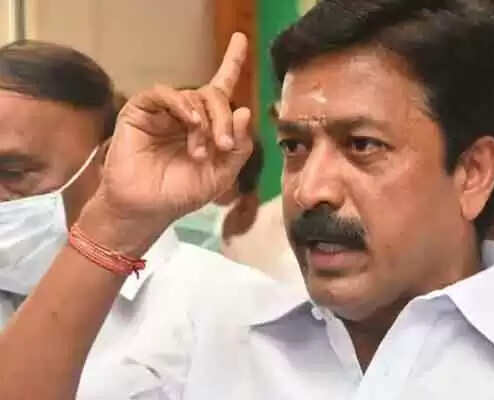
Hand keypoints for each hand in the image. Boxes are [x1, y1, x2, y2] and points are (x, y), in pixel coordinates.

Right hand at [81, 33, 252, 252]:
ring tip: (200, 153)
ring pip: (193, 96)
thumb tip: (246, 111)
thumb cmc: (182, 193)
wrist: (147, 210)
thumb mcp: (222, 174)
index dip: (232, 62)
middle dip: (224, 118)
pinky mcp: (141, 111)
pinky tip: (190, 122)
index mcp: (207, 125)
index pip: (222, 88)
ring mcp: (164, 111)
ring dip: (204, 123)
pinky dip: (181, 105)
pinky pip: (164, 94)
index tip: (241, 39)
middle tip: (223, 145)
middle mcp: (187, 114)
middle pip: (214, 95)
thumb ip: (239, 147)